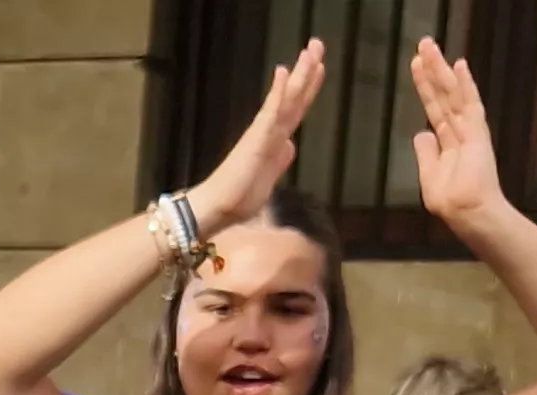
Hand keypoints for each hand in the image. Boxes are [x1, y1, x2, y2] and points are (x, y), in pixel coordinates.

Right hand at [186, 38, 322, 231]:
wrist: (217, 207)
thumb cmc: (238, 198)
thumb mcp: (268, 179)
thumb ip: (279, 161)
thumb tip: (290, 145)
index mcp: (275, 141)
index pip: (296, 109)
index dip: (308, 87)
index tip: (319, 67)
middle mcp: (271, 131)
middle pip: (294, 96)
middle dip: (307, 71)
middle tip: (317, 44)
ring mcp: (264, 133)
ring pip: (287, 98)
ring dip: (300, 73)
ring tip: (311, 49)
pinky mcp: (256, 139)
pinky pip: (271, 111)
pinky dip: (278, 91)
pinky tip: (282, 71)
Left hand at [408, 41, 511, 233]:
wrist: (470, 215)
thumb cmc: (452, 202)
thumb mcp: (429, 177)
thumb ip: (426, 155)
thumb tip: (421, 134)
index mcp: (448, 141)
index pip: (434, 107)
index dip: (425, 86)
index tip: (416, 65)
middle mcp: (460, 130)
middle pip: (443, 93)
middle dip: (433, 69)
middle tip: (423, 43)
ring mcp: (470, 130)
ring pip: (453, 93)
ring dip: (441, 69)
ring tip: (430, 46)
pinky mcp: (477, 134)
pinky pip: (470, 104)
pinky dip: (465, 84)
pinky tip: (459, 64)